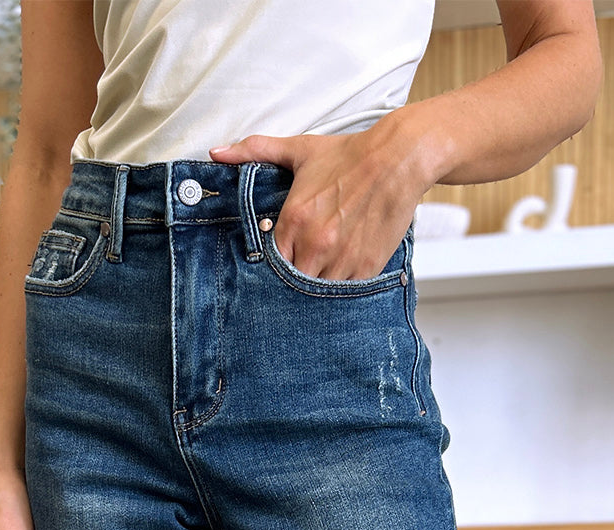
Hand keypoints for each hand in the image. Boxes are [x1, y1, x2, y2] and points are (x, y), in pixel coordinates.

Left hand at [209, 113, 427, 281]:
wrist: (398, 159)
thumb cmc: (349, 156)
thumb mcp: (299, 150)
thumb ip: (255, 152)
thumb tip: (216, 153)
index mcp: (294, 219)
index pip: (270, 262)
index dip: (272, 267)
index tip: (277, 266)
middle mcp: (316, 243)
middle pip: (292, 283)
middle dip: (293, 281)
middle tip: (297, 277)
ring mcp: (342, 258)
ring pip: (318, 294)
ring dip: (316, 290)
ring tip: (318, 278)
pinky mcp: (366, 267)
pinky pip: (346, 294)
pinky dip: (341, 291)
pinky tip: (340, 278)